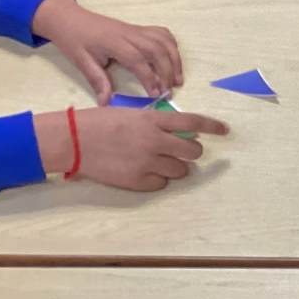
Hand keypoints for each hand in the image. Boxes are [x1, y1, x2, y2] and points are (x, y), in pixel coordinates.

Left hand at [31, 0, 182, 101]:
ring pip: (163, 40)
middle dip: (168, 71)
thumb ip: (97, 80)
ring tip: (178, 79)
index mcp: (114, 42)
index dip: (149, 77)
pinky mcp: (138, 29)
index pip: (138, 60)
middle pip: (157, 49)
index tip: (155, 94)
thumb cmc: (74, 40)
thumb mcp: (81, 61)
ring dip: (174, 59)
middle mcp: (129, 34)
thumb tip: (106, 102)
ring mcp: (135, 29)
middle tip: (170, 91)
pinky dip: (171, 45)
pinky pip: (161, 33)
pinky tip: (172, 59)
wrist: (69, 18)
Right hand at [42, 106, 230, 190]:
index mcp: (152, 119)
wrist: (73, 141)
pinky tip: (142, 172)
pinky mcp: (138, 180)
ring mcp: (148, 162)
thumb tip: (173, 132)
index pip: (192, 121)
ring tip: (158, 162)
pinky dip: (157, 179)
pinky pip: (161, 184)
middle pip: (192, 150)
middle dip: (191, 151)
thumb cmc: (97, 123)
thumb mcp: (129, 114)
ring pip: (180, 171)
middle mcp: (155, 140)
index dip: (212, 126)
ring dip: (175, 167)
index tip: (224, 130)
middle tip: (182, 152)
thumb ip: (153, 122)